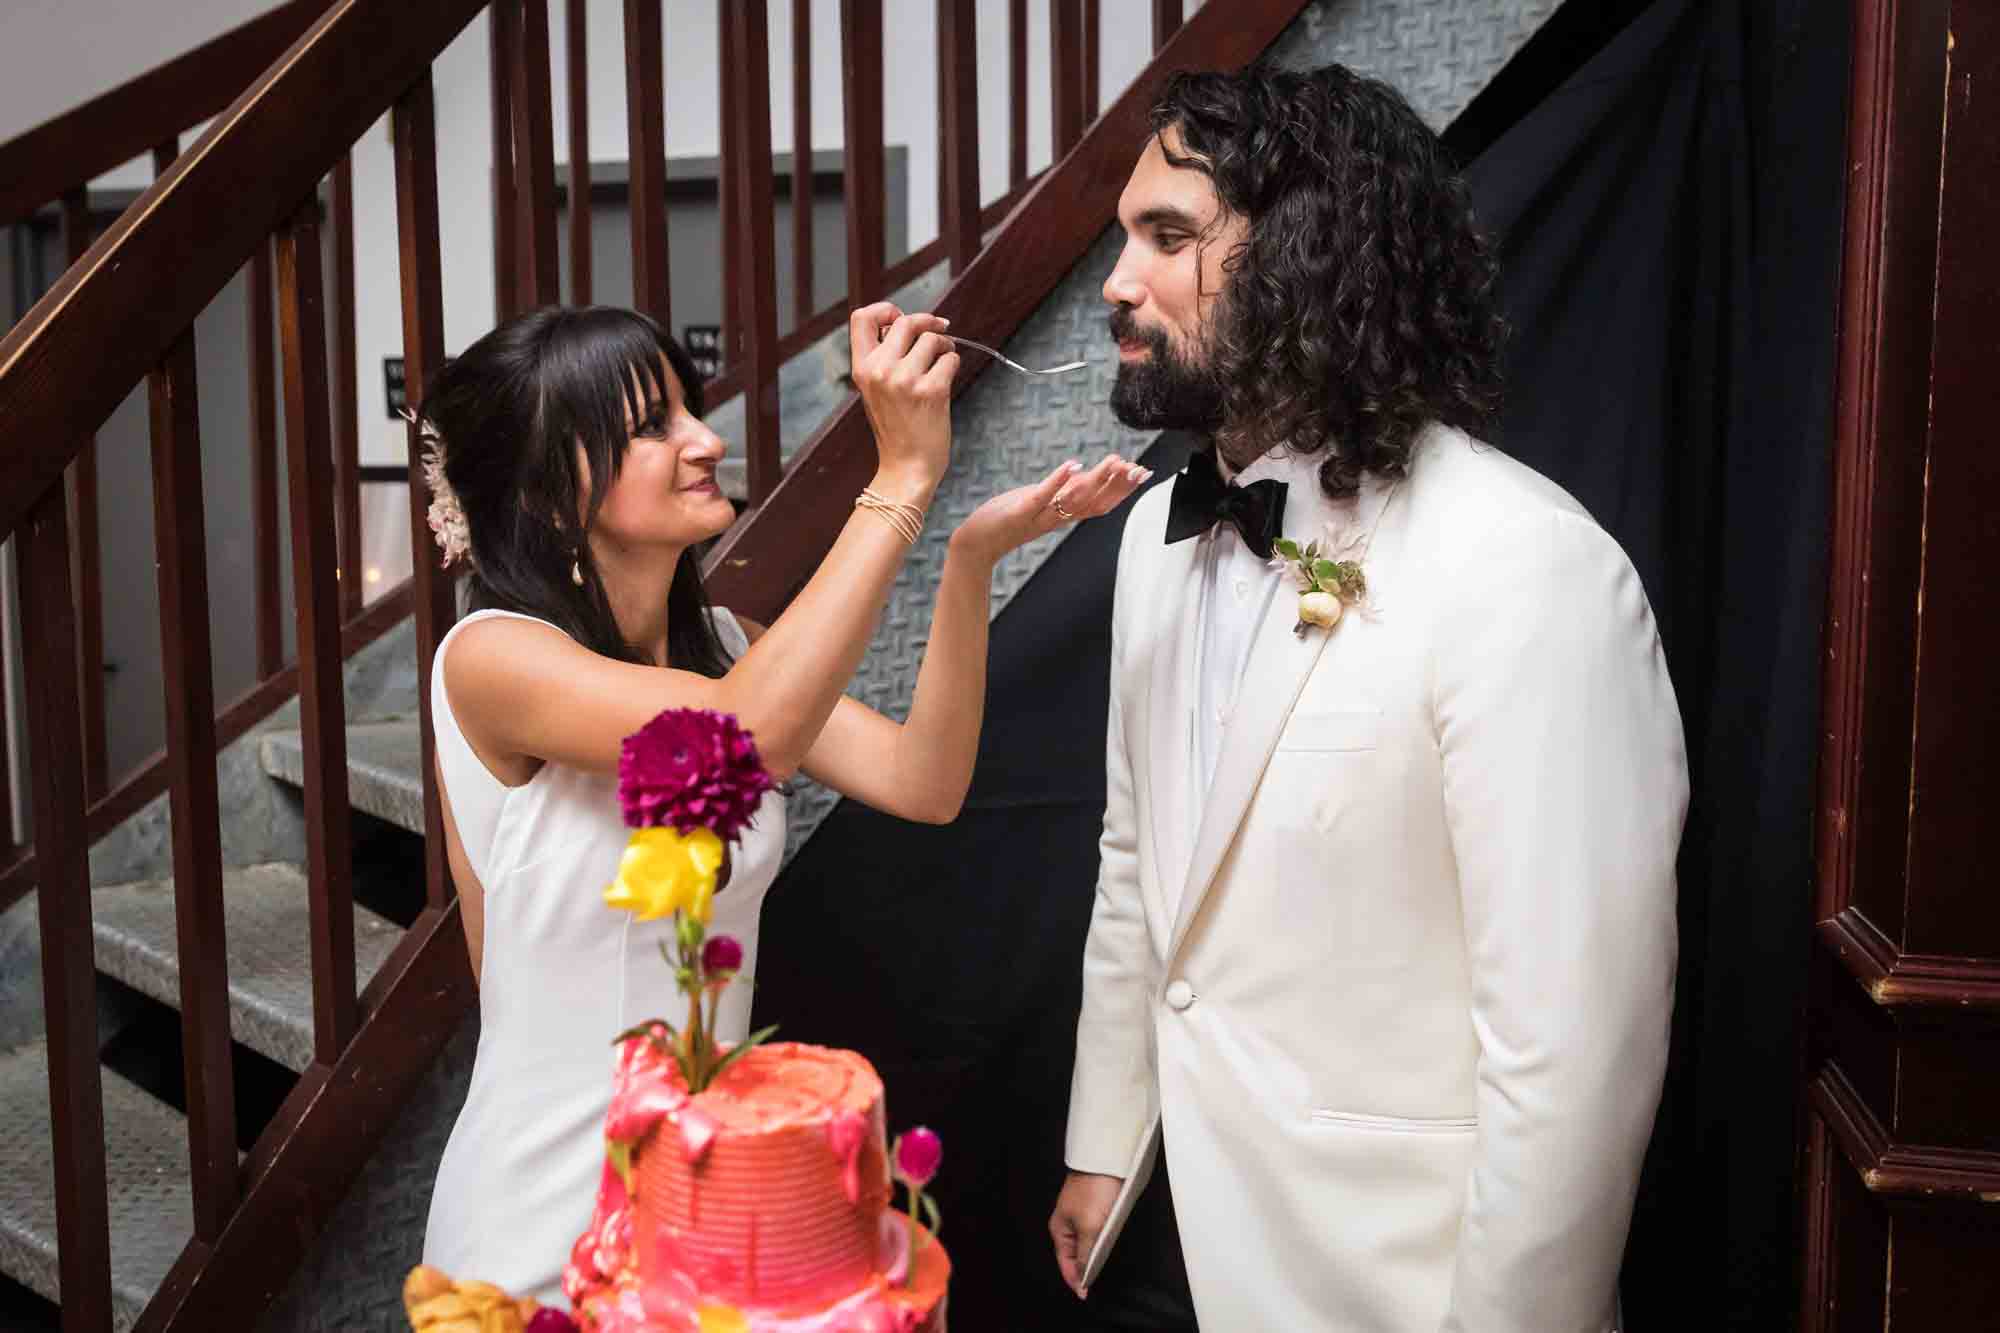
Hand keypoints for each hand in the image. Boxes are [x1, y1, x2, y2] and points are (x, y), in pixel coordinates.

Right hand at [849, 301, 958, 498]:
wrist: (907, 467)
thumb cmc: (897, 428)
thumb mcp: (876, 390)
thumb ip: (884, 358)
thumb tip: (907, 322)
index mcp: (862, 369)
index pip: (861, 318)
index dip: (884, 309)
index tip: (900, 316)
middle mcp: (880, 371)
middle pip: (905, 321)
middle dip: (927, 323)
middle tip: (940, 330)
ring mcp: (905, 380)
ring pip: (932, 339)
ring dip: (944, 346)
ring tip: (943, 360)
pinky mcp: (932, 391)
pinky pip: (950, 359)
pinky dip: (953, 365)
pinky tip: (947, 379)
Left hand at [951, 455, 1150, 568]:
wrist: (977, 544)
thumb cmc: (1006, 520)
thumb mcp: (1040, 503)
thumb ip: (1063, 492)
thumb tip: (1087, 475)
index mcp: (1063, 516)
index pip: (1100, 503)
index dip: (1123, 490)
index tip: (1144, 473)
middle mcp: (1056, 518)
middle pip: (1094, 503)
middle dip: (1118, 486)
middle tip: (1139, 470)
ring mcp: (1039, 515)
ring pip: (1074, 500)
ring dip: (1096, 481)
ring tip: (1114, 462)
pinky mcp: (1019, 511)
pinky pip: (1041, 496)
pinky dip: (1057, 481)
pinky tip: (1072, 465)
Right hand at [1049, 1170, 1123, 1299]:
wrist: (1105, 1160)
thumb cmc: (1094, 1190)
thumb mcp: (1091, 1228)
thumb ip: (1085, 1254)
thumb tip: (1081, 1276)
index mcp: (1059, 1229)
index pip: (1065, 1263)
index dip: (1075, 1280)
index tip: (1085, 1295)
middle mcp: (1067, 1223)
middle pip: (1074, 1254)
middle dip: (1082, 1269)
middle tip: (1094, 1285)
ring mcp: (1080, 1214)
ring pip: (1085, 1243)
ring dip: (1092, 1256)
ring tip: (1102, 1269)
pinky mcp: (1093, 1207)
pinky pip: (1094, 1231)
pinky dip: (1100, 1242)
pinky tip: (1108, 1246)